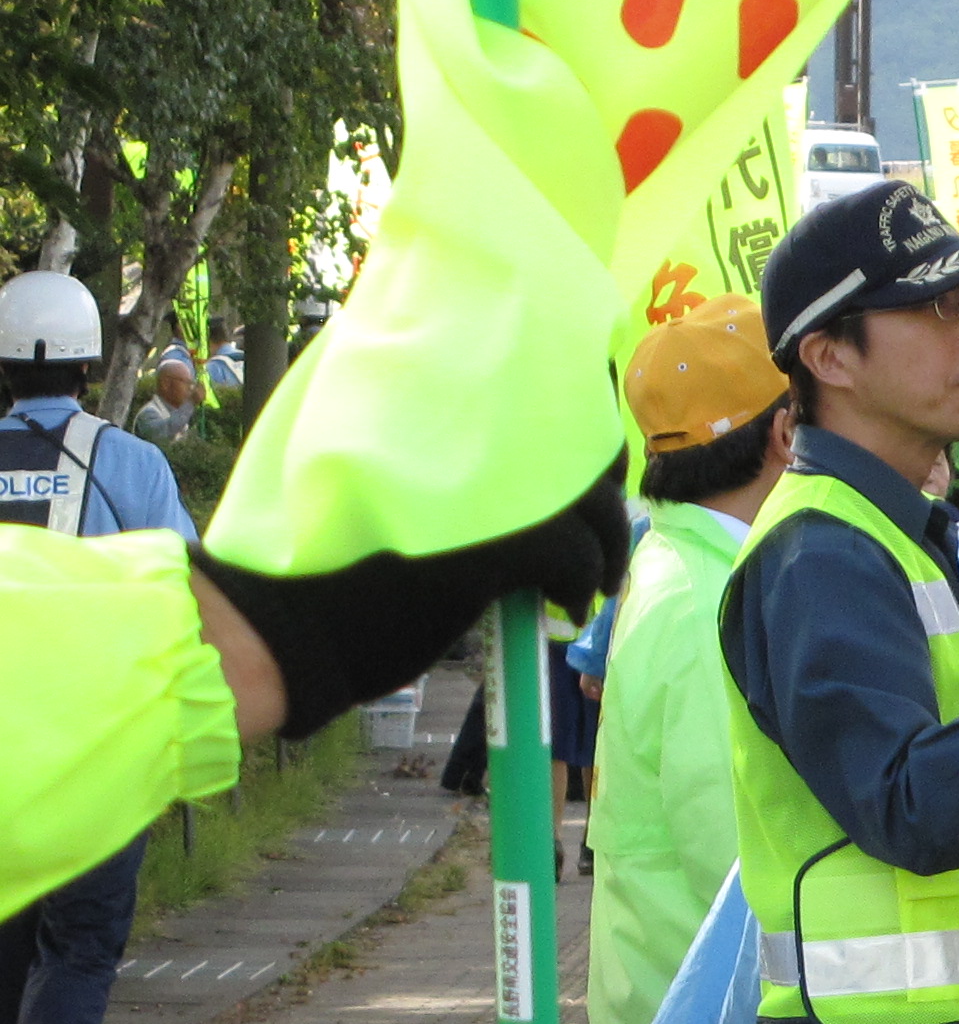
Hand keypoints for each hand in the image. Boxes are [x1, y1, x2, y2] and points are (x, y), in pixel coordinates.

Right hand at [194, 458, 630, 736]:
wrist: (287, 625)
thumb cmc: (328, 565)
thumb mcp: (385, 490)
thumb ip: (447, 469)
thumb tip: (529, 478)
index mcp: (435, 419)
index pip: (547, 398)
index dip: (583, 433)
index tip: (596, 472)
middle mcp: (468, 441)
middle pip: (581, 450)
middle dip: (602, 495)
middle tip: (599, 534)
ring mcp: (485, 489)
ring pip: (591, 507)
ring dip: (606, 546)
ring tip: (598, 580)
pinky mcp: (497, 544)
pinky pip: (575, 553)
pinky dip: (583, 580)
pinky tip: (567, 604)